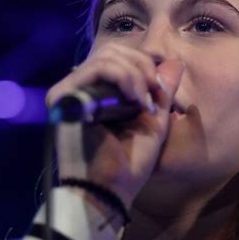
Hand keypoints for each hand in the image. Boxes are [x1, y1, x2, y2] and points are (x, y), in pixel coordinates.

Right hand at [45, 44, 185, 209]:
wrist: (113, 188)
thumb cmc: (131, 162)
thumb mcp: (153, 119)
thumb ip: (161, 90)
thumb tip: (174, 61)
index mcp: (98, 94)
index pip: (116, 56)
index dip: (143, 63)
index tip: (160, 90)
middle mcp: (80, 90)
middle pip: (110, 51)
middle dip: (141, 66)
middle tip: (155, 92)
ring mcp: (69, 93)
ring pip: (105, 56)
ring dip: (135, 74)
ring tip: (144, 101)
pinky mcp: (64, 97)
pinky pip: (96, 69)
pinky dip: (123, 77)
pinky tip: (133, 100)